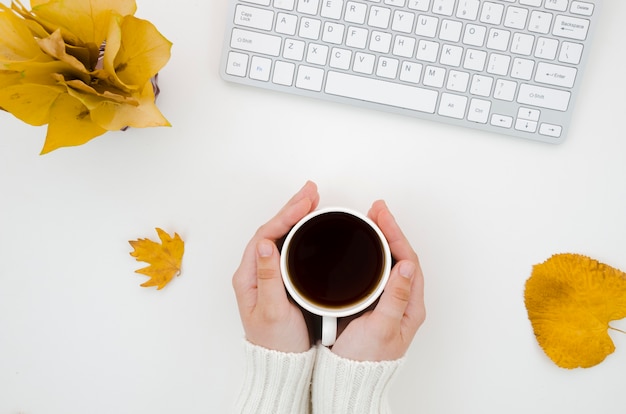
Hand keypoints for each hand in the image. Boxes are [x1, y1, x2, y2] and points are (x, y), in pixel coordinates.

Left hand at [232, 181, 319, 352]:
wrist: (281, 363)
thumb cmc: (277, 342)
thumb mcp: (274, 311)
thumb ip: (270, 277)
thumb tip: (266, 244)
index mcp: (249, 276)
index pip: (266, 235)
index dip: (285, 216)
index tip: (305, 204)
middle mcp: (255, 271)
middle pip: (272, 230)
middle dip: (291, 208)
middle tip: (311, 191)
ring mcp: (266, 274)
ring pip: (280, 235)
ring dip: (295, 216)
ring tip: (312, 200)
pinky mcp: (279, 279)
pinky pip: (287, 246)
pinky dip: (299, 231)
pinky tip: (310, 225)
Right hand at [330, 200, 425, 360]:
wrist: (349, 379)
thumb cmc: (365, 359)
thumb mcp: (380, 327)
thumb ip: (395, 297)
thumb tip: (406, 265)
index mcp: (410, 305)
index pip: (407, 259)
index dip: (395, 233)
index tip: (380, 215)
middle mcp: (403, 301)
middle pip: (400, 255)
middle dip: (389, 230)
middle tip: (375, 210)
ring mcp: (389, 301)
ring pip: (390, 261)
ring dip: (381, 239)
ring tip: (370, 221)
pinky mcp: (375, 303)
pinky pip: (377, 271)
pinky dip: (371, 254)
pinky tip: (362, 248)